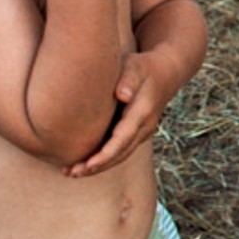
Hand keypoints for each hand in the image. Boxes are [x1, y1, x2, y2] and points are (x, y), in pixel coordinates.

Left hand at [64, 50, 174, 176]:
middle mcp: (145, 127)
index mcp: (142, 112)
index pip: (123, 139)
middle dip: (97, 166)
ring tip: (72, 172)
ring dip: (99, 166)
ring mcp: (143, 132)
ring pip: (121, 155)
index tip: (88, 165)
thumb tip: (122, 95)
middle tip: (71, 172)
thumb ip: (128, 79)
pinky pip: (121, 150)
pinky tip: (85, 162)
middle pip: (121, 154)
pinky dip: (104, 159)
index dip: (105, 155)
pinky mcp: (137, 133)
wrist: (166, 73)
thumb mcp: (135, 66)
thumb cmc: (143, 67)